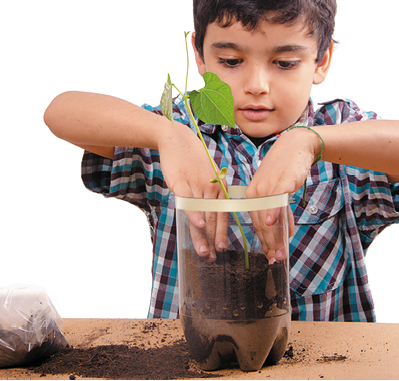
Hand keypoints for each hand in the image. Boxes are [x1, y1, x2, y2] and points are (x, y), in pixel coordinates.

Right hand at [156, 123, 226, 261]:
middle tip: (213, 258)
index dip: (221, 232)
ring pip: (202, 214)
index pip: (222, 214)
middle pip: (213, 218)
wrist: (176, 140)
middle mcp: (211, 188)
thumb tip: (207, 218)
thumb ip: (207, 196)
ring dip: (203, 235)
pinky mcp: (182, 182)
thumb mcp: (203, 178)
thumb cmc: (191, 162)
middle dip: (212, 240)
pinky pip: (189, 201)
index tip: (221, 249)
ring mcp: (197, 185)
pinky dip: (194, 213)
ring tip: (204, 252)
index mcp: (219, 188)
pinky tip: (198, 225)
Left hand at [245, 127, 319, 262]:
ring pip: (269, 216)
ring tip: (280, 253)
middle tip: (275, 260)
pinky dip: (275, 212)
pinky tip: (273, 223)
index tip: (268, 257)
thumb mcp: (281, 192)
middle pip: (262, 224)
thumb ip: (281, 212)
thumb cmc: (286, 169)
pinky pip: (276, 200)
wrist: (296, 146)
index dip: (264, 242)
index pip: (257, 224)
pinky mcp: (281, 181)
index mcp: (253, 195)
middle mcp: (256, 192)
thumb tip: (285, 233)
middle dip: (269, 245)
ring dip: (275, 237)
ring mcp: (268, 187)